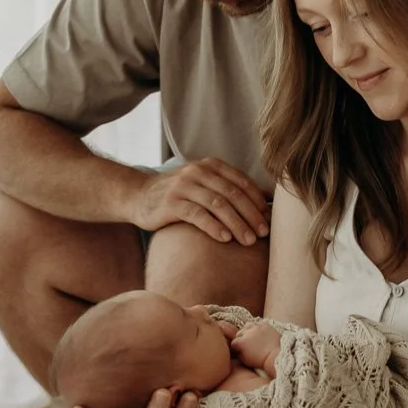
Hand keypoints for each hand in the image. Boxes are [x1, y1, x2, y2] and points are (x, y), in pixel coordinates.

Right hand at [133, 158, 270, 245]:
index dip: (258, 202)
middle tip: (262, 234)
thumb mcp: (203, 185)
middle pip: (232, 194)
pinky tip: (225, 239)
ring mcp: (183, 186)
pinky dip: (214, 227)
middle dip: (251, 215)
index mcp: (210, 166)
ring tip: (248, 241)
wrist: (138, 195)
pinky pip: (197, 215)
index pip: (241, 182)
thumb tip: (266, 202)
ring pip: (218, 205)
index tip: (269, 220)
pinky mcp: (171, 203)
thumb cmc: (179, 195)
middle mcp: (198, 172)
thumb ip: (228, 189)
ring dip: (236, 224)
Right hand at [230, 320, 282, 372]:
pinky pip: (258, 324)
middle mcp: (247, 332)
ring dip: (247, 330)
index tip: (239, 350)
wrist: (275, 356)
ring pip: (247, 326)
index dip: (236, 347)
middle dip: (240, 338)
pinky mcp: (265, 325)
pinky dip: (257, 328)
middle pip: (239, 333)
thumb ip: (238, 354)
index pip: (233, 342)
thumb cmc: (260, 361)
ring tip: (251, 336)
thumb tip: (236, 351)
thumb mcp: (246, 361)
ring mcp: (256, 327)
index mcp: (241, 342)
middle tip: (245, 344)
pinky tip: (259, 333)